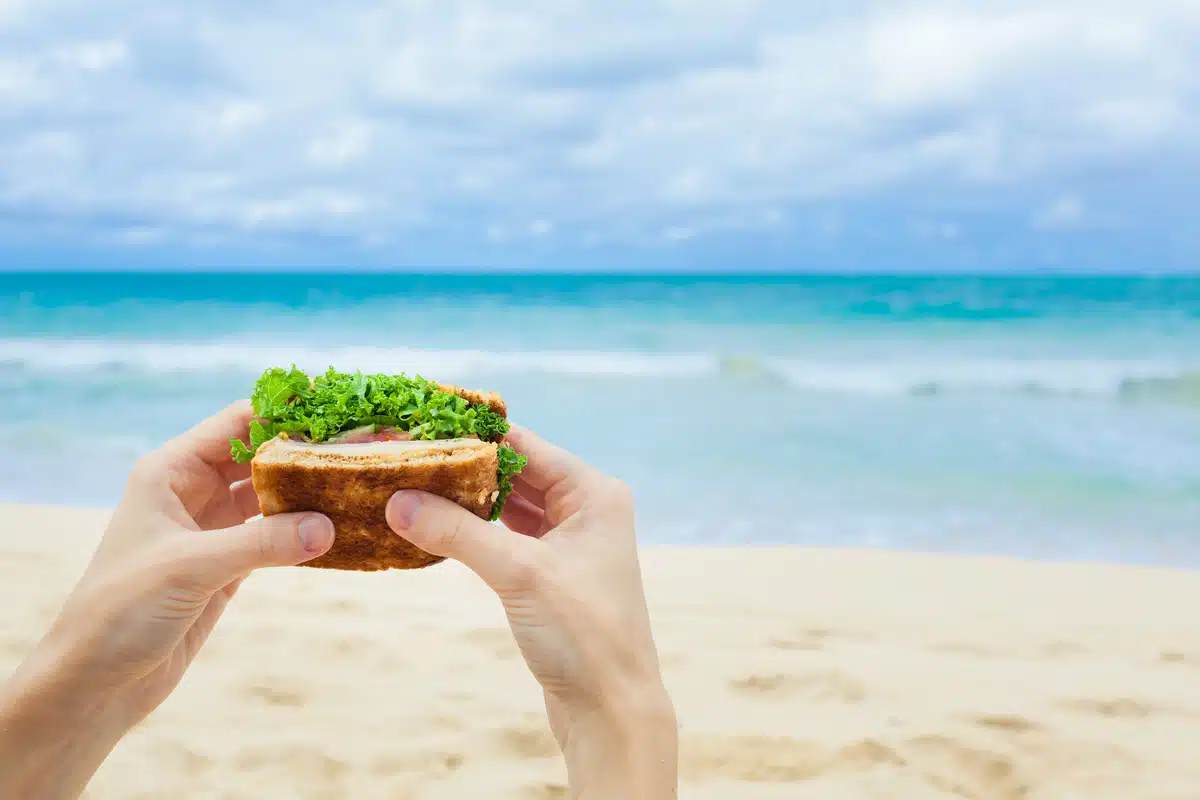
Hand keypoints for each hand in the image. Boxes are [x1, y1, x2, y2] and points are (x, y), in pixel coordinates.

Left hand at [0, 402, 334, 799]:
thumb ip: (261, 543)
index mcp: (171, 471)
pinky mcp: (228, 564)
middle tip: (362, 449)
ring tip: (359, 486)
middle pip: (262, 455)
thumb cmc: (120, 612)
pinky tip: (339, 530)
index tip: (338, 414)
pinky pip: (277, 535)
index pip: (238, 423)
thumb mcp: (191, 568)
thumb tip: (329, 525)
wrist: (95, 682)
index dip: (286, 414)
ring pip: (272, 495)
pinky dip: (305, 532)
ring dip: (309, 493)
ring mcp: (213, 528)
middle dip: (306, 452)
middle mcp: (193, 491)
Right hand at [386, 426, 677, 798]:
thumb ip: (458, 532)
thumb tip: (397, 500)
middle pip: (517, 473)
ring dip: (470, 501)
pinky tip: (441, 527)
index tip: (424, 424)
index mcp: (595, 494)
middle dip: (466, 468)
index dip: (475, 434)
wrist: (611, 709)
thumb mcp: (518, 574)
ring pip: (511, 507)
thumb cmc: (583, 634)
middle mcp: (588, 510)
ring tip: (415, 486)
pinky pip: (509, 538)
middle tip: (409, 456)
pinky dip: (478, 532)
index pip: (526, 445)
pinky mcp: (554, 576)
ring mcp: (572, 544)